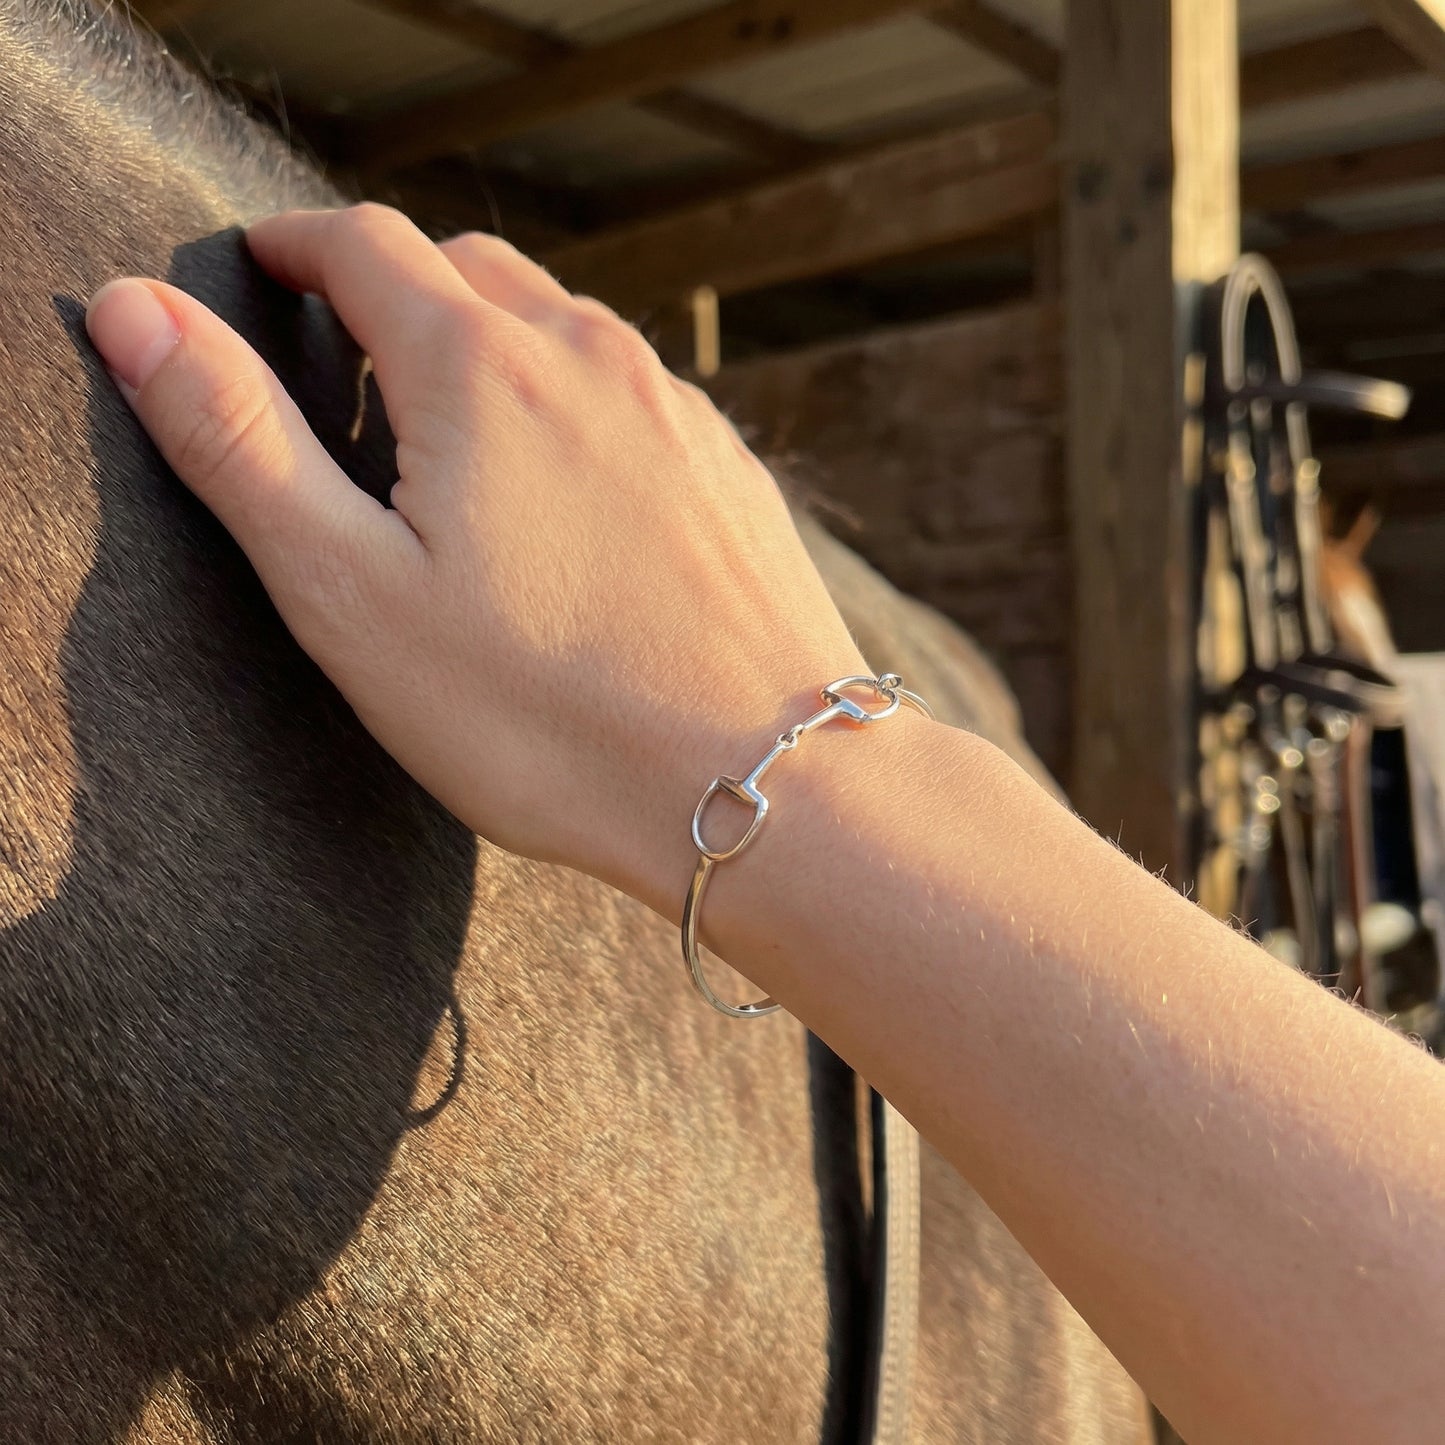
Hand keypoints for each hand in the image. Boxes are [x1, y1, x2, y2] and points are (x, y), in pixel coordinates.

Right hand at [85, 205, 865, 908]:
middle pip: (467, 268)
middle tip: (346, 364)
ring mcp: (675, 410)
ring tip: (452, 433)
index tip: (260, 267)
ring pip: (559, 324)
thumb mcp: (355, 595)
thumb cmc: (550, 716)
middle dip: (392, 291)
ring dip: (489, 345)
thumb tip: (140, 313)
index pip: (361, 245)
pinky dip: (573, 404)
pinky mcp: (729, 469)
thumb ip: (242, 446)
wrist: (765, 784)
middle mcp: (589, 359)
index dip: (292, 247)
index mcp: (480, 370)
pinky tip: (569, 492)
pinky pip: (633, 394)